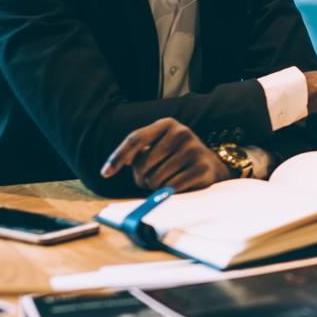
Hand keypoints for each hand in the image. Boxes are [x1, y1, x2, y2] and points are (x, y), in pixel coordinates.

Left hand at [100, 117, 231, 191]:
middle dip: (142, 177)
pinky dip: (168, 192)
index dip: (118, 156)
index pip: (135, 139)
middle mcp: (182, 132)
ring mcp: (194, 149)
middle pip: (143, 164)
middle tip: (152, 178)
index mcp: (167, 124)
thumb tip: (110, 168)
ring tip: (166, 181)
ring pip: (156, 179)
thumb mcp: (158, 147)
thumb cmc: (175, 158)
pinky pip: (171, 188)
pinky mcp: (202, 168)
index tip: (105, 173)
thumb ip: (137, 152)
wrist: (211, 165)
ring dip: (155, 187)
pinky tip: (177, 186)